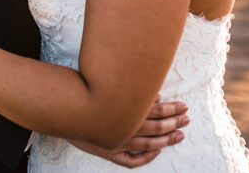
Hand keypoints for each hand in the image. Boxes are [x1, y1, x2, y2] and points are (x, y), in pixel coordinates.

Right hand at [68, 96, 187, 167]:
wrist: (61, 110)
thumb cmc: (85, 93)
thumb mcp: (110, 86)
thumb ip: (134, 91)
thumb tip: (157, 95)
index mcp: (126, 110)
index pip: (156, 110)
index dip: (172, 109)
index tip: (184, 107)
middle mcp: (124, 128)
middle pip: (156, 127)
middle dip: (174, 122)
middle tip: (187, 119)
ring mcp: (117, 143)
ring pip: (149, 145)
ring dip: (166, 140)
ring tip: (180, 135)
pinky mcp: (109, 152)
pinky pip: (132, 161)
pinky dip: (146, 158)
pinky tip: (157, 152)